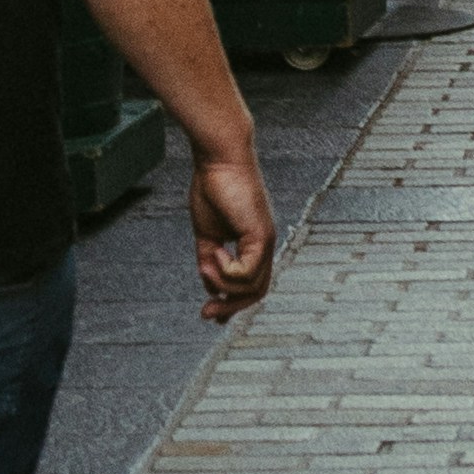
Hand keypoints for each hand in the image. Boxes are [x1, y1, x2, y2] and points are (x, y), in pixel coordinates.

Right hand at [189, 131, 277, 318]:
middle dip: (231, 308)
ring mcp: (266, 241)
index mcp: (253, 245)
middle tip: (207, 314)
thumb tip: (210, 285)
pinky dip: (228, 271)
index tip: (211, 314)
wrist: (218, 159)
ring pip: (251, 287)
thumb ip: (209, 259)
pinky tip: (215, 252)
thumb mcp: (206, 233)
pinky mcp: (261, 235)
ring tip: (206, 261)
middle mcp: (265, 245)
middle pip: (256, 293)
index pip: (251, 284)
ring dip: (223, 284)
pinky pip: (248, 272)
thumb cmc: (212, 188)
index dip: (233, 304)